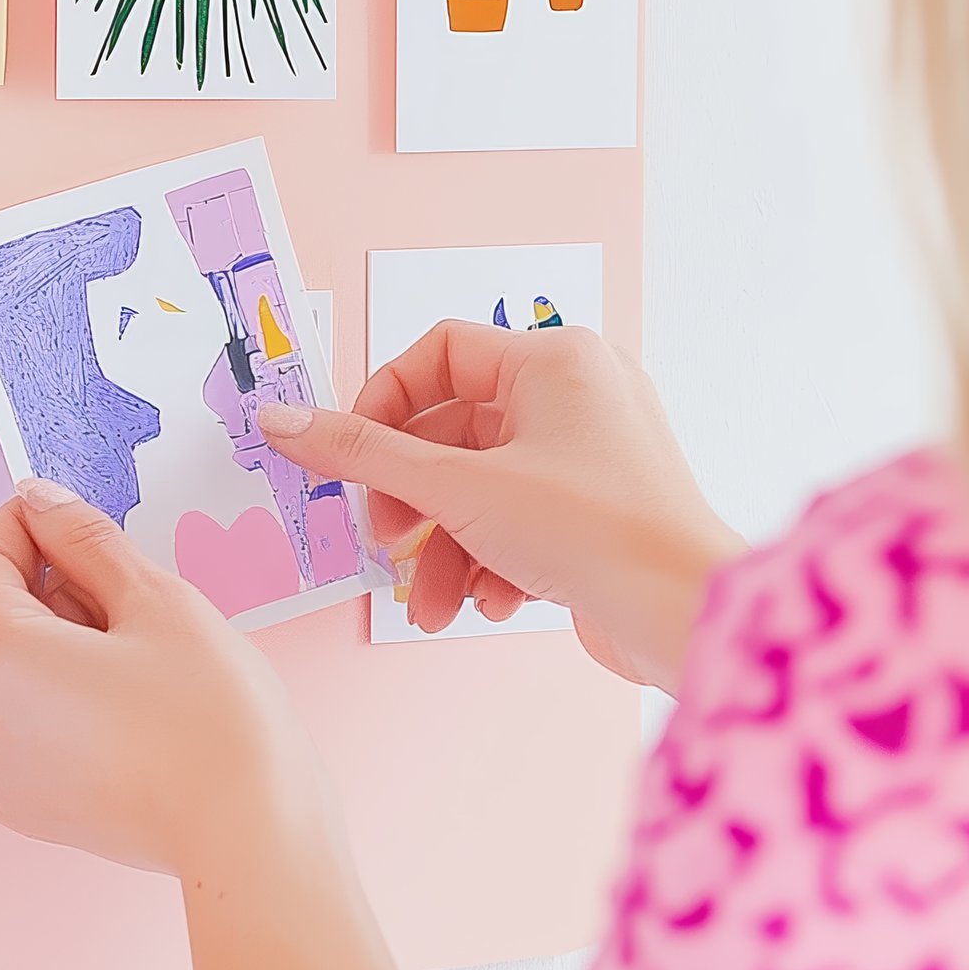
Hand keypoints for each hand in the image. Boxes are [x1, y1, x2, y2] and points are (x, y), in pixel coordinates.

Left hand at [0, 479, 317, 875]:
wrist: (244, 830)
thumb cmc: (209, 717)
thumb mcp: (155, 599)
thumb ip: (84, 539)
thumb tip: (41, 500)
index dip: (28, 526)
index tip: (73, 522)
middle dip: (47, 594)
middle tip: (129, 604)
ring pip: (2, 674)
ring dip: (49, 650)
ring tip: (130, 665)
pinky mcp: (17, 803)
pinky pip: (15, 726)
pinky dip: (52, 704)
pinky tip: (120, 711)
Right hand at [257, 325, 736, 688]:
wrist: (685, 616)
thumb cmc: (597, 533)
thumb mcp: (459, 490)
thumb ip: (363, 456)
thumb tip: (283, 424)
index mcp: (555, 359)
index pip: (440, 353)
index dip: (383, 404)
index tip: (349, 458)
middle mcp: (578, 395)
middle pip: (453, 432)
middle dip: (412, 500)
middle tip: (385, 539)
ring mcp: (591, 456)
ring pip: (482, 489)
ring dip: (444, 549)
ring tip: (432, 605)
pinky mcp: (597, 513)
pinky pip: (518, 522)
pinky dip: (490, 562)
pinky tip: (489, 602)